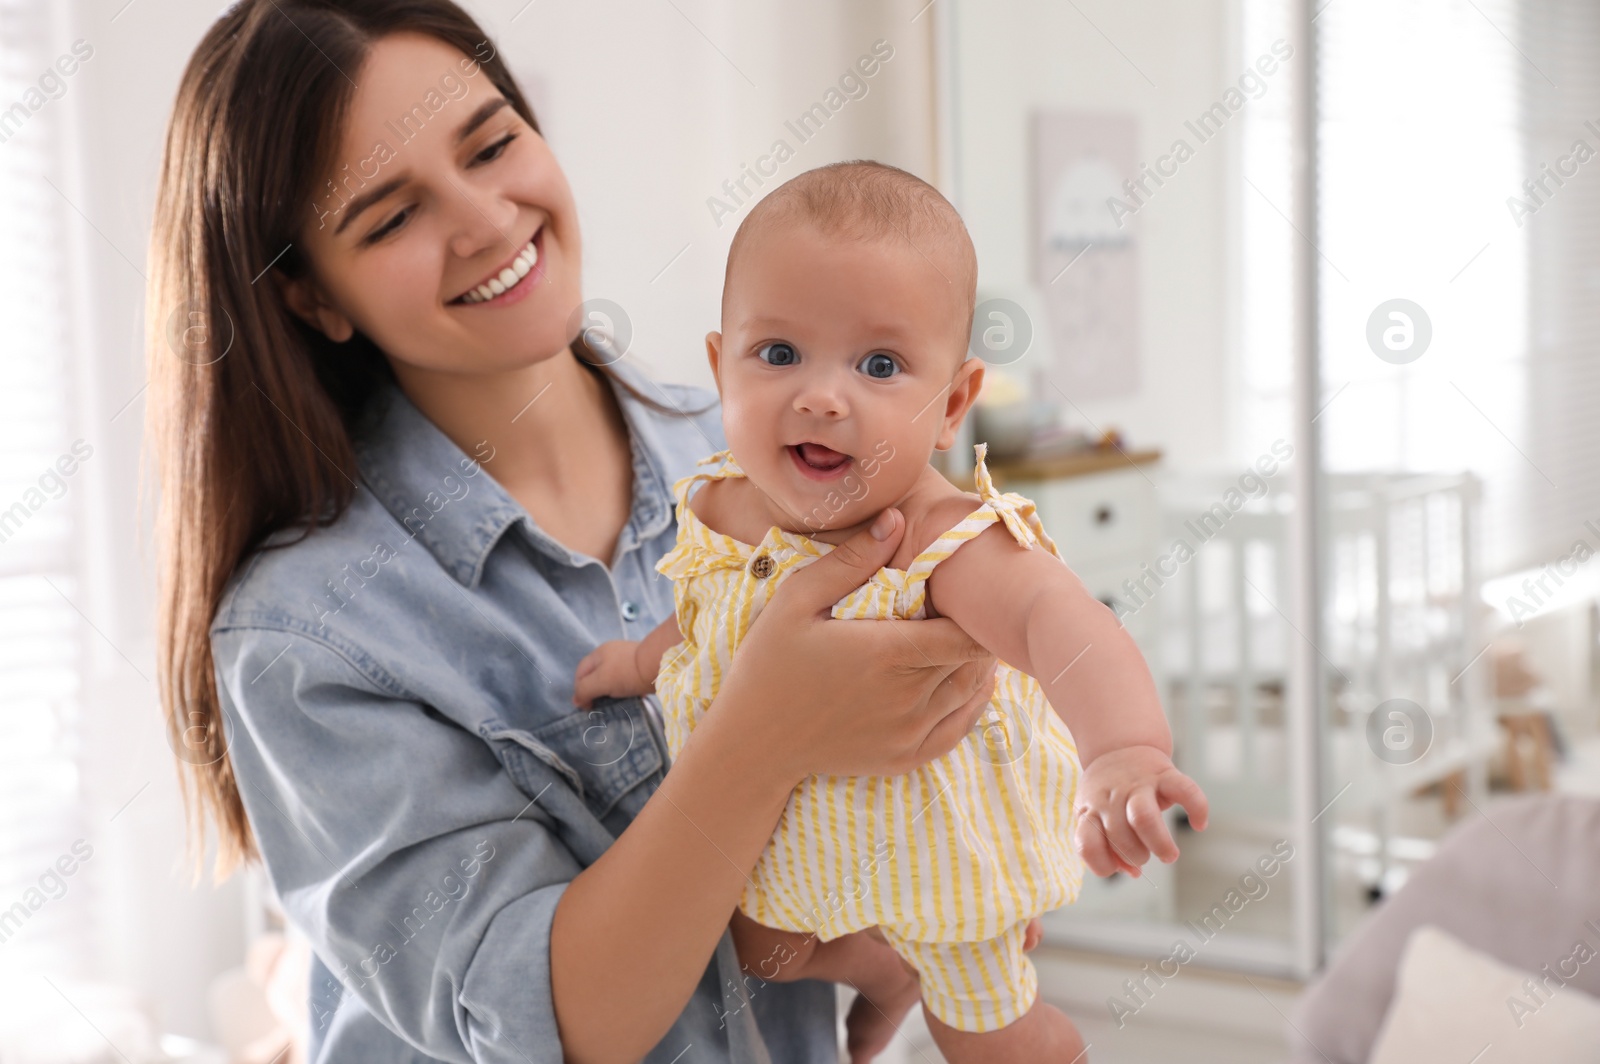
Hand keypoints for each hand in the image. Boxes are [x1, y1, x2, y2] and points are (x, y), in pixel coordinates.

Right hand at [573, 640, 651, 707]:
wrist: (660, 665)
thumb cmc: (627, 672)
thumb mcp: (600, 681)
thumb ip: (584, 689)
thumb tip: (577, 701)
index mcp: (599, 653)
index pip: (581, 672)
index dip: (579, 689)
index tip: (586, 706)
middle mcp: (612, 653)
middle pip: (596, 674)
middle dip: (594, 691)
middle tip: (598, 707)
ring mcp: (627, 659)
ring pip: (611, 678)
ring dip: (609, 692)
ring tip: (613, 705)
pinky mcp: (641, 667)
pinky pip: (626, 680)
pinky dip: (623, 690)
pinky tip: (627, 698)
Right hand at [706, 508, 998, 785]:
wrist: (753, 743)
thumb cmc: (769, 664)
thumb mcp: (796, 600)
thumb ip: (850, 561)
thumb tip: (896, 519)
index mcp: (885, 653)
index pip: (963, 631)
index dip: (971, 609)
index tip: (960, 591)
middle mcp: (906, 696)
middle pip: (972, 659)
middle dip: (975, 630)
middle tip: (970, 608)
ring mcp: (909, 732)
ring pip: (971, 692)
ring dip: (978, 664)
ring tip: (972, 637)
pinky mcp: (906, 758)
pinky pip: (959, 730)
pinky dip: (974, 704)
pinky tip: (972, 683)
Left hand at [1074, 745, 1208, 877]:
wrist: (1117, 746)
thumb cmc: (1108, 795)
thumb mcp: (1095, 817)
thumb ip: (1108, 848)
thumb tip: (1134, 872)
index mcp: (1090, 811)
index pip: (1088, 845)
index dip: (1104, 865)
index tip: (1120, 865)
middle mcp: (1111, 798)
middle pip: (1120, 835)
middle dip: (1137, 856)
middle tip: (1146, 854)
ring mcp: (1137, 784)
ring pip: (1143, 816)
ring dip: (1158, 843)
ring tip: (1168, 855)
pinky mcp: (1163, 773)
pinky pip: (1184, 790)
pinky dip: (1197, 809)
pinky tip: (1199, 824)